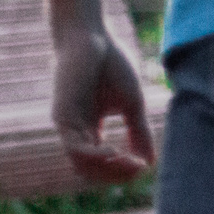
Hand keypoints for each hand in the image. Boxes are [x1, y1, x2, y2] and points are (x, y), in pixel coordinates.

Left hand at [48, 0, 155, 181]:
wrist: (91, 37)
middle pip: (92, 171)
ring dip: (107, 170)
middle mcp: (76, 132)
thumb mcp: (132, 104)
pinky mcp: (62, 116)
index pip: (104, 164)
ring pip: (81, 165)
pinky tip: (113, 152)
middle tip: (138, 166)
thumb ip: (139, 132)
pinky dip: (94, 156)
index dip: (124, 170)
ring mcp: (67, 126)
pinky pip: (75, 148)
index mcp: (91, 130)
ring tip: (128, 161)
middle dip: (116, 175)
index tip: (144, 164)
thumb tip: (150, 162)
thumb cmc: (110, 65)